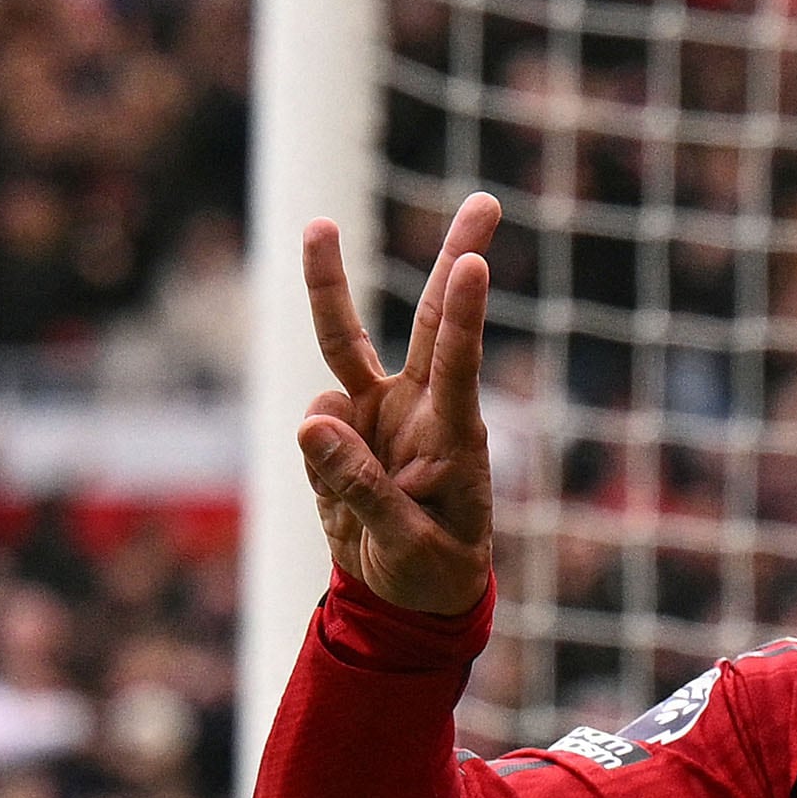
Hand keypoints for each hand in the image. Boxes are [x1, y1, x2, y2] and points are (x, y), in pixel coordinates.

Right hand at [296, 190, 498, 616]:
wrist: (406, 596)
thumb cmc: (427, 571)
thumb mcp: (401, 545)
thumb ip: (357, 486)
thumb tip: (310, 421)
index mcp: (453, 437)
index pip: (458, 365)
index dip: (463, 316)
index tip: (474, 264)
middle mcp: (418, 408)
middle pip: (429, 321)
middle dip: (456, 257)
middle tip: (486, 201)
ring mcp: (378, 414)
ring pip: (345, 343)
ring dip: (329, 284)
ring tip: (319, 226)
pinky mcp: (342, 430)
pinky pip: (313, 427)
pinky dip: (315, 457)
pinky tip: (342, 499)